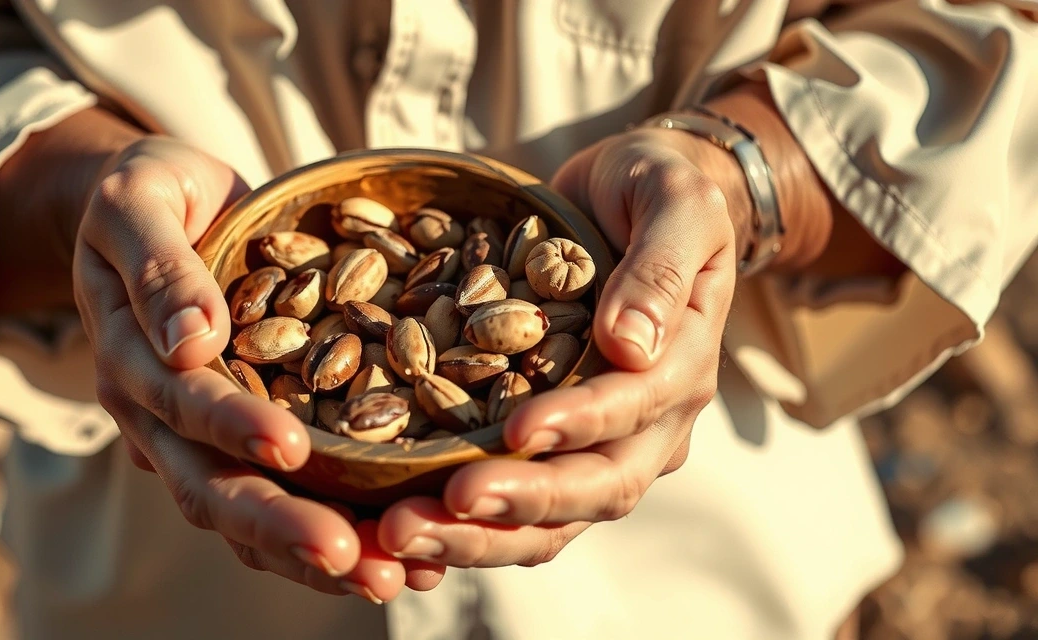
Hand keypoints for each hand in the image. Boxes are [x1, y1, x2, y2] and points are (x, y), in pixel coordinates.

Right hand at [65, 131, 436, 600]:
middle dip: (281, 526)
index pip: (181, 403)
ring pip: (243, 517)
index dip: (232, 427)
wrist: (155, 211)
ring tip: (389, 578)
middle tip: (353, 558)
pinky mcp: (234, 444)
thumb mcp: (140, 199)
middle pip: (211, 487)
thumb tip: (192, 341)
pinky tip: (394, 558)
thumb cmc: (149, 193)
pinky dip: (328, 535)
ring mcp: (192, 440)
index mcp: (129, 356)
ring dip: (310, 555)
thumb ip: (161, 267)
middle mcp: (156, 415)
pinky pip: (277, 500)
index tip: (293, 448)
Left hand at [377, 127, 741, 565]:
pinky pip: (513, 507)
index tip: (518, 430)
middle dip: (518, 506)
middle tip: (438, 508)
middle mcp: (649, 424)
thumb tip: (631, 343)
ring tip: (400, 534)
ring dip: (478, 537)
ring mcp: (600, 444)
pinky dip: (461, 527)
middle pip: (594, 490)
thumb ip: (662, 262)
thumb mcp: (672, 197)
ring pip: (551, 520)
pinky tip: (398, 526)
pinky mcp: (551, 448)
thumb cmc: (653, 187)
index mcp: (682, 364)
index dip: (580, 423)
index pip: (634, 408)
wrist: (631, 201)